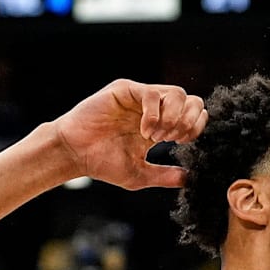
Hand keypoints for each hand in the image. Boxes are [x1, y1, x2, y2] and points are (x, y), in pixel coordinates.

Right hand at [53, 79, 207, 189]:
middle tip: (171, 139)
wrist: (74, 155)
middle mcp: (153, 108)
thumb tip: (189, 179)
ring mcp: (140, 97)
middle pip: (191, 100)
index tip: (181, 143)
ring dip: (173, 118)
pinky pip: (152, 94)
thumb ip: (165, 175)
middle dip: (188, 121)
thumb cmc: (102, 163)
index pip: (193, 114)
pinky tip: (144, 131)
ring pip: (177, 93)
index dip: (195, 127)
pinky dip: (154, 115)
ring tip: (157, 137)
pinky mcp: (126, 90)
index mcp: (160, 124)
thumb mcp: (140, 174)